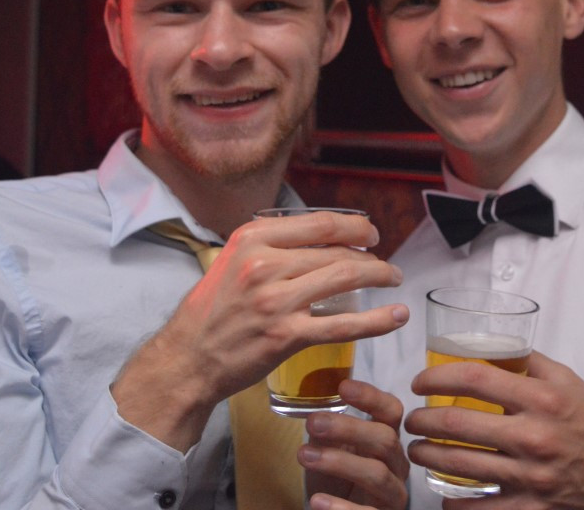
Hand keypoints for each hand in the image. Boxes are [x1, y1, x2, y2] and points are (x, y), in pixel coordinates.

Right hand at [113, 211, 408, 450]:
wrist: (187, 359)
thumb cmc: (210, 312)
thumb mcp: (230, 260)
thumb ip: (269, 246)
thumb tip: (315, 238)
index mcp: (252, 239)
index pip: (319, 224)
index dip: (354, 226)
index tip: (370, 233)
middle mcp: (264, 264)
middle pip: (336, 251)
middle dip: (370, 255)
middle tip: (384, 264)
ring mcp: (276, 300)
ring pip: (344, 279)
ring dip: (379, 276)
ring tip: (393, 279)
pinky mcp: (287, 335)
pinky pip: (342, 324)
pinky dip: (376, 320)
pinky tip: (395, 316)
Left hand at [301, 379, 409, 509]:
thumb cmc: (337, 481)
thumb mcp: (329, 451)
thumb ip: (325, 432)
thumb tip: (314, 414)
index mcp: (387, 439)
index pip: (391, 410)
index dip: (371, 397)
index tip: (343, 387)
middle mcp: (396, 464)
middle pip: (385, 439)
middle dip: (348, 428)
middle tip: (313, 423)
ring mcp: (393, 494)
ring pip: (377, 474)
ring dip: (339, 462)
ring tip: (304, 456)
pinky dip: (341, 508)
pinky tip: (317, 501)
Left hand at [403, 351, 583, 509]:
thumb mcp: (569, 381)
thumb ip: (529, 362)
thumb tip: (489, 344)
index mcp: (542, 398)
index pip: (474, 378)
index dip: (437, 377)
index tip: (420, 382)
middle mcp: (535, 436)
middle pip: (457, 423)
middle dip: (422, 420)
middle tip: (411, 420)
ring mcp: (532, 476)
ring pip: (460, 465)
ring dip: (427, 456)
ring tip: (416, 450)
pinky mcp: (533, 508)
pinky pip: (480, 509)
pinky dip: (454, 502)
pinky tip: (443, 492)